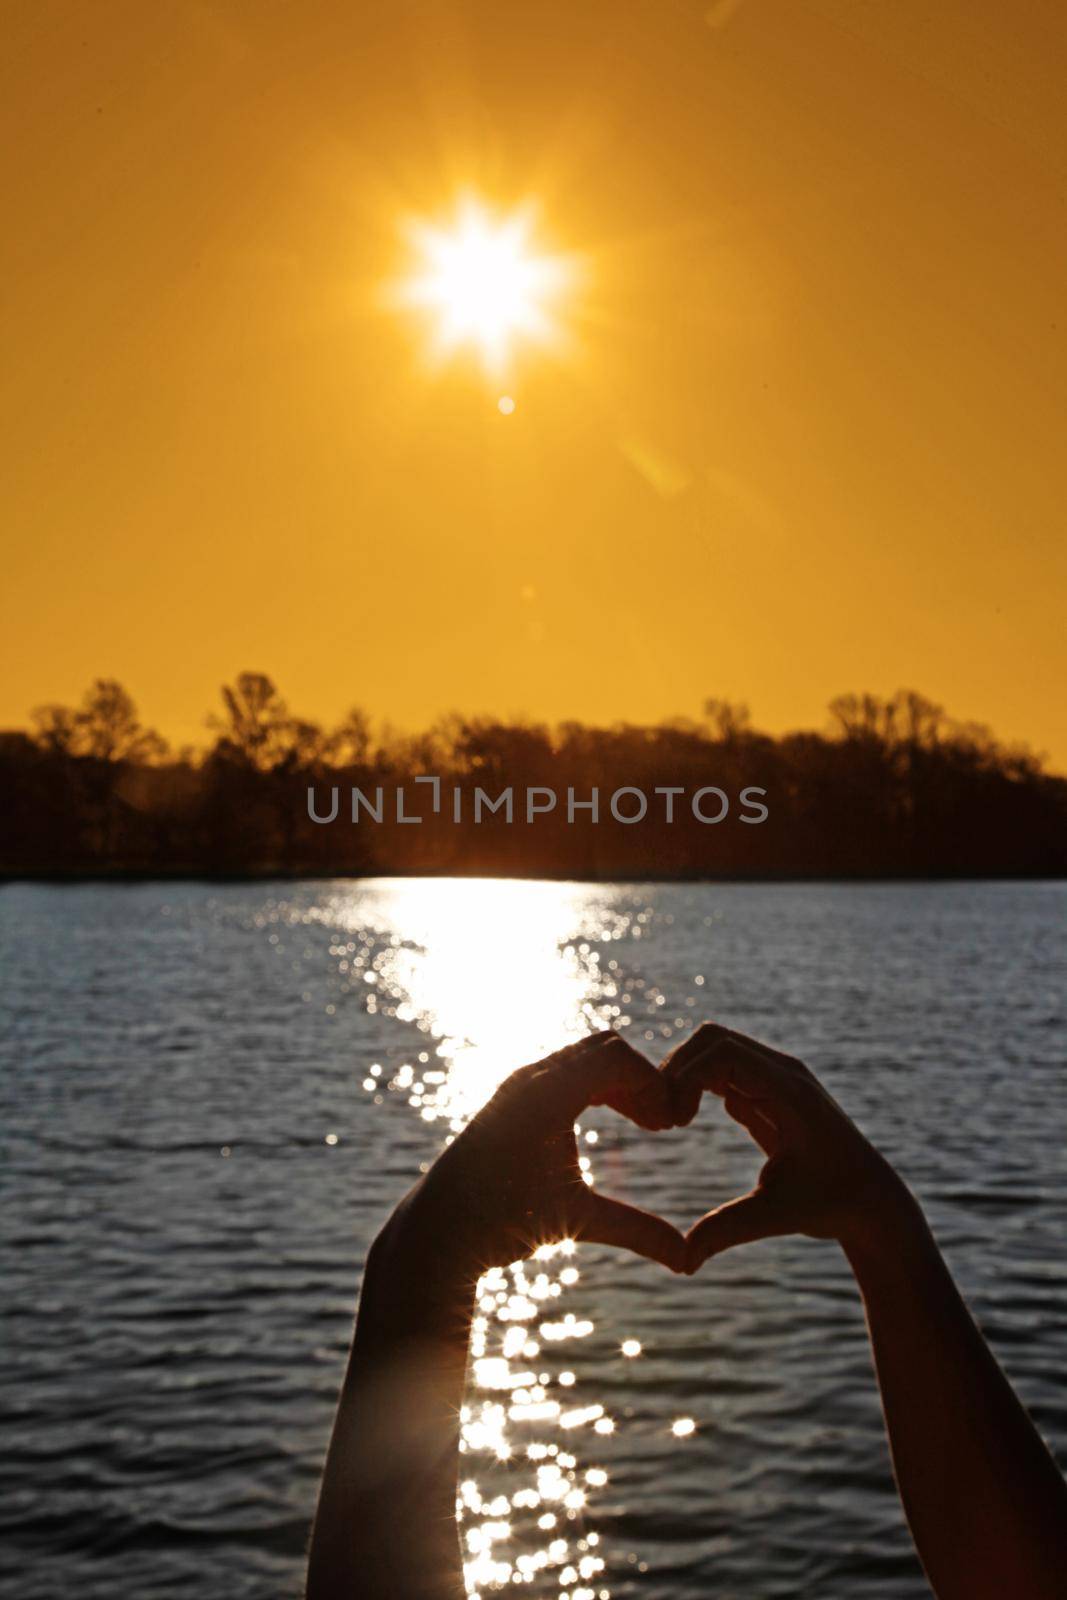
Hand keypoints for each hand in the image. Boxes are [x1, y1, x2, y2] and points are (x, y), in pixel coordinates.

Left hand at [386, 1030, 686, 1276]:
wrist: (440, 1229)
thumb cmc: (502, 1223)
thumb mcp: (575, 1221)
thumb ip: (636, 1232)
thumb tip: (687, 1260)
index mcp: (545, 1095)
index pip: (616, 1058)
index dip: (654, 1084)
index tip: (674, 1123)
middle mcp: (530, 1079)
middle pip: (605, 1048)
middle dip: (641, 1078)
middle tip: (664, 1123)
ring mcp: (520, 1084)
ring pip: (588, 1057)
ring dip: (621, 1083)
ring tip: (648, 1124)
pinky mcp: (516, 1097)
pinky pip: (570, 1071)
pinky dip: (600, 1087)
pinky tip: (618, 1123)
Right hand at [663, 1023, 913, 1266]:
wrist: (872, 1203)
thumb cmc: (831, 1206)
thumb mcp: (776, 1216)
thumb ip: (727, 1231)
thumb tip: (683, 1263)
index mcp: (789, 1090)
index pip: (723, 1051)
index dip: (686, 1075)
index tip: (672, 1121)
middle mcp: (783, 1073)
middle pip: (714, 1038)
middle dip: (679, 1068)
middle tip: (662, 1116)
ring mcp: (777, 1079)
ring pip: (716, 1050)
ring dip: (685, 1076)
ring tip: (670, 1120)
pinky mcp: (769, 1092)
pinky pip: (724, 1070)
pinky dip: (697, 1085)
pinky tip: (684, 1120)